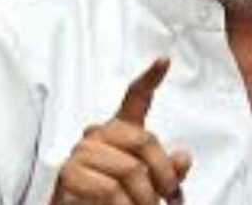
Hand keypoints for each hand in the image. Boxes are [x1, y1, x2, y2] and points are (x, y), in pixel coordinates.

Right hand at [50, 57, 190, 204]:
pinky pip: (110, 190)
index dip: (151, 77)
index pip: (135, 97)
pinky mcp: (69, 173)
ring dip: (144, 199)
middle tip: (168, 197)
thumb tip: (183, 158)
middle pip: (144, 140)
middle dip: (163, 176)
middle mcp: (99, 134)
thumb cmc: (115, 199)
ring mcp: (82, 151)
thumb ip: (168, 170)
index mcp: (120, 131)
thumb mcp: (149, 184)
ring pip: (130, 169)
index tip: (164, 60)